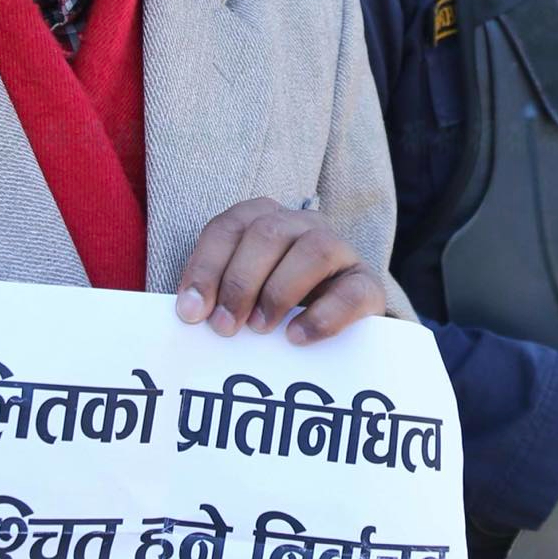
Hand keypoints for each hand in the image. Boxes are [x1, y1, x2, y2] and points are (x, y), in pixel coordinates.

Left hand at [173, 198, 386, 344]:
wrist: (339, 327)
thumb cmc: (276, 310)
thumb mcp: (243, 297)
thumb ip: (218, 298)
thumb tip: (189, 313)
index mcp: (266, 220)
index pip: (229, 227)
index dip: (206, 266)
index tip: (191, 311)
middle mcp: (303, 226)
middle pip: (268, 233)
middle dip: (239, 282)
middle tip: (224, 328)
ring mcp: (341, 251)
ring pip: (314, 249)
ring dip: (278, 291)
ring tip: (260, 329)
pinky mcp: (367, 285)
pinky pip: (350, 292)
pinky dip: (321, 317)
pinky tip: (297, 338)